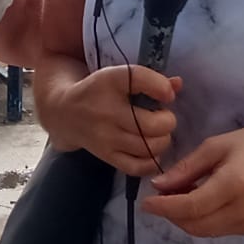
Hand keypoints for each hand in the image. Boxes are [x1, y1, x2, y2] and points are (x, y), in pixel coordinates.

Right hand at [45, 65, 180, 175]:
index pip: (138, 78)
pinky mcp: (105, 156)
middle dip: (167, 121)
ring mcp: (105, 137)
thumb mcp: (120, 77)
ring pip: (148, 147)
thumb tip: (178, 85)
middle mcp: (106, 110)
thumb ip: (151, 80)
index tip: (168, 94)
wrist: (65, 112)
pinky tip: (153, 150)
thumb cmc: (100, 91)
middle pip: (151, 125)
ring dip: (162, 140)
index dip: (161, 87)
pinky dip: (152, 161)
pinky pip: (136, 166)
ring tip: (158, 133)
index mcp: (110, 81)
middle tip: (164, 118)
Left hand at [140, 126, 243, 236]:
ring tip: (177, 195)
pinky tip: (195, 200)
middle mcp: (241, 210)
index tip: (145, 202)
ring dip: (182, 218)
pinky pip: (213, 230)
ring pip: (202, 231)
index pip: (191, 206)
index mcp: (234, 184)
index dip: (165, 207)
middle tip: (160, 194)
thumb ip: (186, 168)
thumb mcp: (216, 146)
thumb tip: (158, 186)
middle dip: (170, 213)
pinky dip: (197, 219)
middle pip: (194, 224)